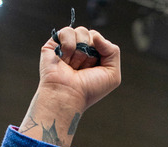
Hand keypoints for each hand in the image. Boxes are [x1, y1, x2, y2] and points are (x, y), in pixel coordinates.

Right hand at [19, 25, 120, 145]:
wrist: (68, 96)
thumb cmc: (89, 90)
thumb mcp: (112, 75)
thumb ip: (113, 51)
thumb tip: (96, 36)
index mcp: (94, 57)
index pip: (101, 41)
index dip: (101, 52)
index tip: (94, 68)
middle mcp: (81, 50)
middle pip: (92, 35)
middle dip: (90, 52)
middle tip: (82, 69)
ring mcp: (68, 46)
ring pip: (81, 31)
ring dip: (80, 52)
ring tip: (73, 66)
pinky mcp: (54, 44)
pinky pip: (67, 31)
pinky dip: (69, 45)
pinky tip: (64, 59)